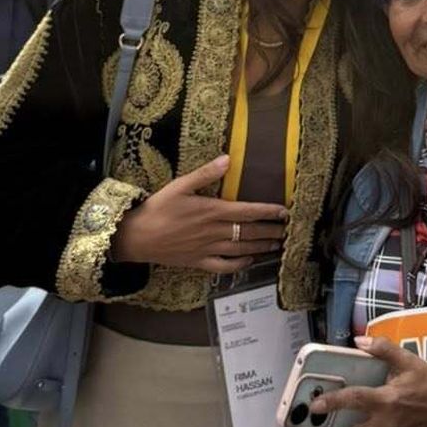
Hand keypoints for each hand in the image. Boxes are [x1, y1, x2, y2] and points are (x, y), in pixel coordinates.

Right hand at [110, 154, 288, 271]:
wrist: (137, 237)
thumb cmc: (158, 208)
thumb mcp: (180, 185)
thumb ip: (205, 174)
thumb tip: (227, 159)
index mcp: (212, 211)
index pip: (247, 211)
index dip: (268, 212)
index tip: (285, 212)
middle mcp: (214, 232)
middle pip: (249, 232)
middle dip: (271, 231)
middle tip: (288, 230)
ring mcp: (207, 249)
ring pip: (241, 250)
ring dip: (261, 247)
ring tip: (277, 245)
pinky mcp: (198, 262)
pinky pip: (224, 266)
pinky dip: (239, 265)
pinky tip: (249, 261)